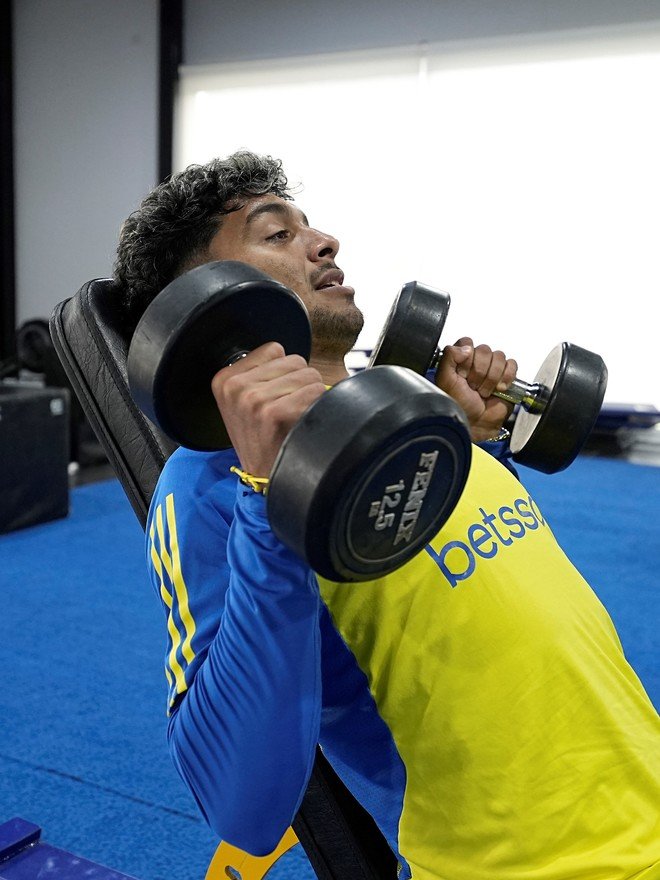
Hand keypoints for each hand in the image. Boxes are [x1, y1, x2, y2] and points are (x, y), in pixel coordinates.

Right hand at [210, 342, 325, 476]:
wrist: (265, 477)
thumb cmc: (261, 439)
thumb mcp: (243, 403)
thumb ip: (259, 374)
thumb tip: (288, 355)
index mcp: (224, 380)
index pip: (274, 350)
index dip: (283, 372)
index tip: (275, 395)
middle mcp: (236, 387)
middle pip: (294, 361)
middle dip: (299, 383)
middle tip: (288, 410)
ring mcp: (254, 400)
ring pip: (309, 375)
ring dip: (310, 395)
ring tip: (294, 417)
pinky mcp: (275, 413)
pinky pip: (316, 391)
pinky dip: (318, 406)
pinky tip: (301, 423)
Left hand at [435, 337, 517, 442]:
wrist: (474, 424)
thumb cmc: (457, 405)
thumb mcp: (445, 379)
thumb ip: (449, 356)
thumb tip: (466, 347)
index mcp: (459, 360)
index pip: (467, 342)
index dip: (467, 358)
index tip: (462, 374)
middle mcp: (476, 362)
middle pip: (485, 350)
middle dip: (479, 372)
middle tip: (473, 387)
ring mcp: (492, 369)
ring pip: (499, 357)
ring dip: (491, 378)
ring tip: (483, 391)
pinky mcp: (507, 377)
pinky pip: (512, 365)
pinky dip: (507, 377)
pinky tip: (499, 389)